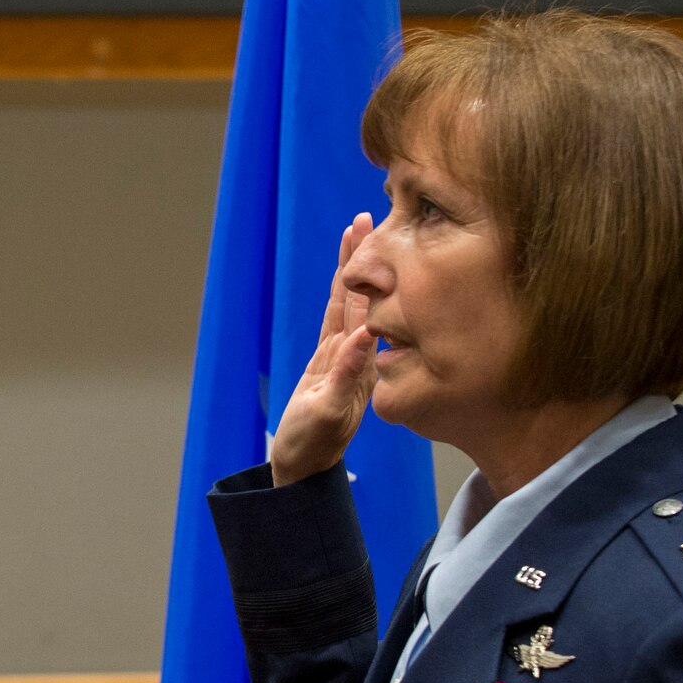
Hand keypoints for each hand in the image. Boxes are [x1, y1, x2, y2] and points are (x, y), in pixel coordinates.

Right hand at [270, 214, 376, 486]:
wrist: (304, 465)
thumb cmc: (312, 443)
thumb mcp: (328, 411)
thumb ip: (345, 375)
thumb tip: (364, 335)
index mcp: (363, 360)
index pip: (368, 305)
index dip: (371, 269)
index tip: (379, 235)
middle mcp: (359, 352)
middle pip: (363, 293)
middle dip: (366, 256)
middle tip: (370, 217)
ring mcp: (345, 353)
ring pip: (350, 300)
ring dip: (353, 266)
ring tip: (357, 231)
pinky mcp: (328, 358)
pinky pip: (336, 316)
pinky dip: (340, 291)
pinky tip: (346, 273)